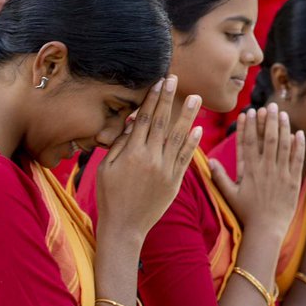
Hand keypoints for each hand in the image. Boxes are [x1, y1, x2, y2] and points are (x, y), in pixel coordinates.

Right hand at [97, 75, 202, 244]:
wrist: (124, 227)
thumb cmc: (109, 196)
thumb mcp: (107, 168)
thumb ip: (121, 144)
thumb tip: (133, 121)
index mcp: (132, 153)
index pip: (145, 119)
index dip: (153, 99)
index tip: (160, 82)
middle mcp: (151, 159)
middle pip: (163, 123)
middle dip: (170, 99)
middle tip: (176, 79)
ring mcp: (165, 170)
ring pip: (179, 137)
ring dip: (188, 116)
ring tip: (196, 98)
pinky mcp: (175, 182)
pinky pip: (186, 158)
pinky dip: (192, 143)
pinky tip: (198, 129)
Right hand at [208, 104, 305, 234]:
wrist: (266, 230)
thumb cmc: (246, 213)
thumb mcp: (229, 195)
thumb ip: (220, 177)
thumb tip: (208, 161)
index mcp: (249, 171)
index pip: (248, 143)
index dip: (249, 126)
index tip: (249, 112)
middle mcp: (265, 170)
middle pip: (267, 139)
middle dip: (268, 121)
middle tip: (269, 105)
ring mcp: (281, 174)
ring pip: (283, 146)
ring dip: (283, 128)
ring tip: (282, 114)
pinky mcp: (293, 181)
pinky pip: (297, 160)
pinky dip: (299, 146)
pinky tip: (299, 133)